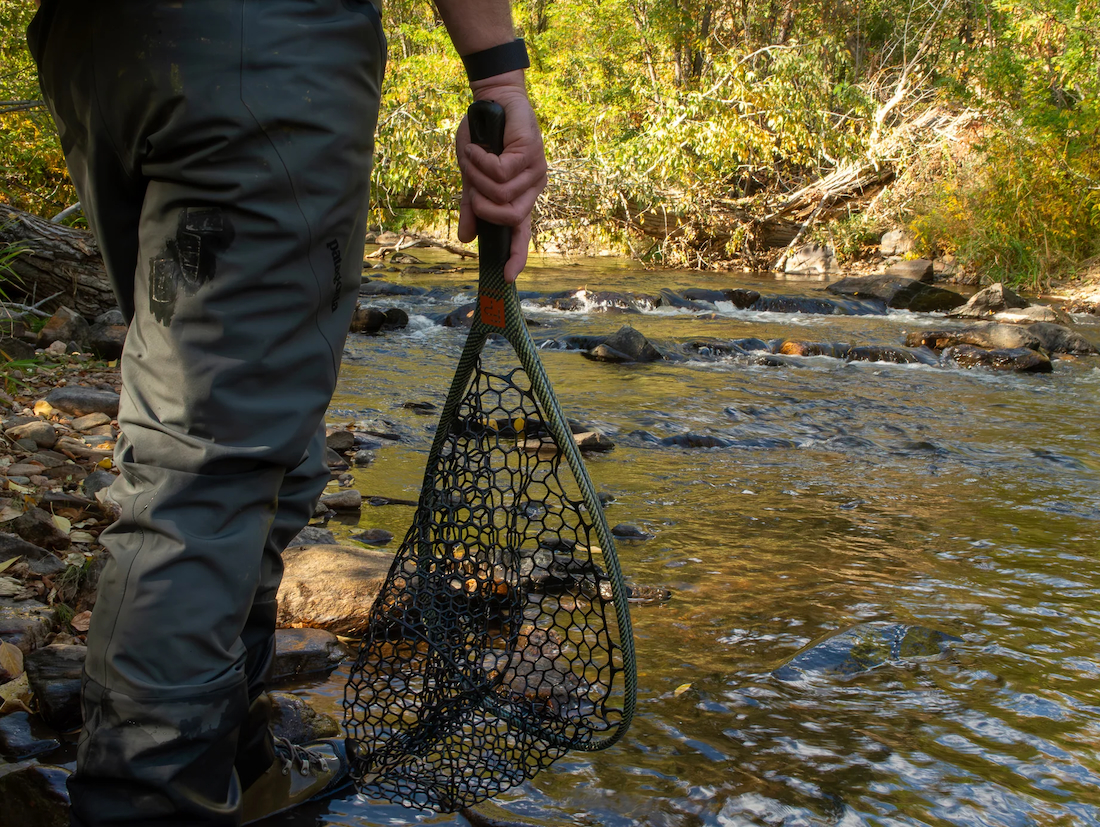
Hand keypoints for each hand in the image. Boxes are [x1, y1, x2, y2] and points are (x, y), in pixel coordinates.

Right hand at [456, 72, 546, 282]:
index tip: (506, 276)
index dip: (516, 254)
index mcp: (520, 197)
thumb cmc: (483, 138)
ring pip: (501, 193)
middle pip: (507, 216)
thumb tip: (465, 238)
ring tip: (474, 156)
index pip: (522, 232)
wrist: (490, 102)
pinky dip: (481, 160)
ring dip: (477, 176)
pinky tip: (478, 147)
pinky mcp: (531, 153)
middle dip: (481, 204)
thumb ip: (471, 206)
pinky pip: (500, 172)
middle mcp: (532, 187)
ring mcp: (535, 171)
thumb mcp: (472, 177)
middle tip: (471, 182)